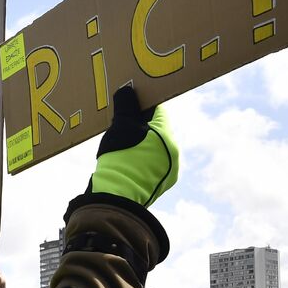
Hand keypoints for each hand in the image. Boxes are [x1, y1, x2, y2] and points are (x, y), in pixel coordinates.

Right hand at [89, 86, 178, 207]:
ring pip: (152, 147)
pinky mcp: (157, 185)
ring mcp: (167, 173)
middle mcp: (173, 156)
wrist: (114, 197)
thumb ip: (126, 105)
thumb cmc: (119, 158)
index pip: (158, 111)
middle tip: (121, 120)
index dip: (142, 104)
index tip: (129, 101)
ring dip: (139, 142)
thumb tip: (127, 90)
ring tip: (120, 141)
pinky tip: (123, 158)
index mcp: (168, 138)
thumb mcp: (121, 126)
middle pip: (156, 130)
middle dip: (139, 124)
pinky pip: (149, 164)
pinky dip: (139, 158)